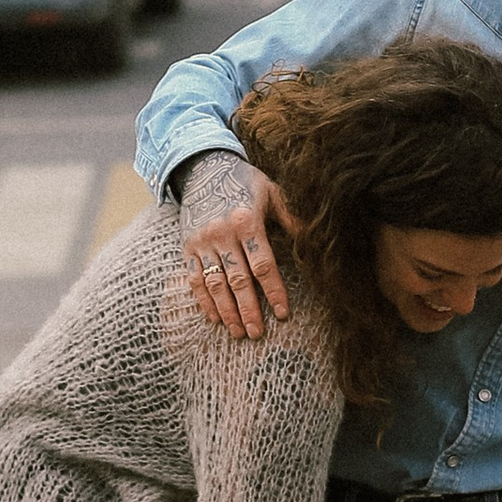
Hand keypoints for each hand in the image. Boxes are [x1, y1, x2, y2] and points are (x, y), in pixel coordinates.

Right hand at [181, 156, 289, 335]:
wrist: (202, 167)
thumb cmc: (244, 182)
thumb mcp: (272, 192)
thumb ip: (291, 217)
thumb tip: (314, 241)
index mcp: (247, 221)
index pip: (263, 265)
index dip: (274, 292)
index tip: (282, 314)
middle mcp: (222, 233)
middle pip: (238, 280)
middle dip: (248, 310)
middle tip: (257, 334)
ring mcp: (202, 242)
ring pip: (215, 284)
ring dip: (227, 312)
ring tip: (238, 333)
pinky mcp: (188, 247)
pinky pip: (195, 279)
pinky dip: (204, 301)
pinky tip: (214, 318)